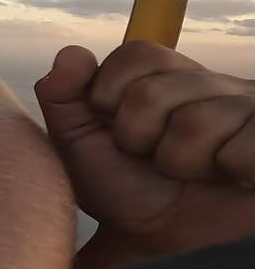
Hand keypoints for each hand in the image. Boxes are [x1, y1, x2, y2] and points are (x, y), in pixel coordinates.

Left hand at [37, 40, 254, 256]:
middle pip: (152, 93)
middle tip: (155, 157)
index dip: (111, 98)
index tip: (120, 130)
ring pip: (195, 123)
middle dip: (139, 138)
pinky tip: (231, 175)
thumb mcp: (78, 143)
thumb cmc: (128, 189)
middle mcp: (210, 83)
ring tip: (192, 172)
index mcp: (164, 76)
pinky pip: (244, 147)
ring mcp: (249, 108)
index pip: (135, 54)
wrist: (169, 243)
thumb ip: (61, 96)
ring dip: (180, 163)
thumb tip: (73, 55)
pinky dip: (230, 169)